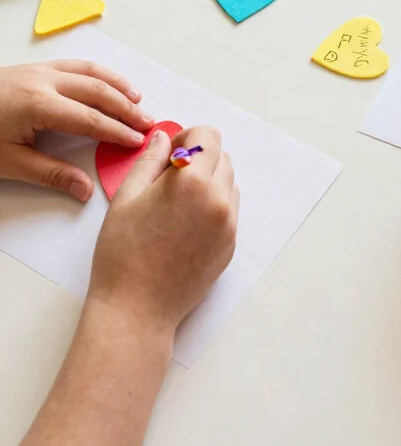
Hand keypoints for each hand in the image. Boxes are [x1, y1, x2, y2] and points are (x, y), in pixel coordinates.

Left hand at [0, 61, 151, 200]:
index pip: (91, 119)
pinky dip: (97, 73)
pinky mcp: (33, 67)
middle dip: (125, 108)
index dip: (117, 131)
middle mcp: (44, 81)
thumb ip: (51, 174)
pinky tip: (107, 82)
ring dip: (116, 84)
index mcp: (39, 105)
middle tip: (148, 123)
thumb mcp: (9, 163)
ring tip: (137, 99)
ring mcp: (39, 70)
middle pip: (97, 91)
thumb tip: (85, 190)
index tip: (137, 141)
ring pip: (89, 71)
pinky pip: (74, 65)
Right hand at [88, 126, 238, 333]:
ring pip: (228, 184)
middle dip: (199, 159)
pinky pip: (229, 211)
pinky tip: (185, 226)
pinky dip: (213, 207)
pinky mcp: (231, 245)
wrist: (137, 309)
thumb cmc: (123, 253)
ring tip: (177, 206)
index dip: (187, 138)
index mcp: (192, 180)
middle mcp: (218, 198)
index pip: (208, 136)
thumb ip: (150, 161)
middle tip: (169, 181)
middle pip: (221, 157)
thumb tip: (164, 139)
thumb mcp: (127, 197)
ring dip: (209, 183)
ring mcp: (229, 224)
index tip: (170, 155)